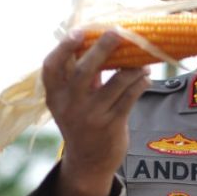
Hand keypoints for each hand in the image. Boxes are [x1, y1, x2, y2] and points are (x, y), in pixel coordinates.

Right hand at [41, 31, 148, 195]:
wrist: (88, 162)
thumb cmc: (81, 122)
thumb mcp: (71, 101)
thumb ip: (80, 75)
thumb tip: (99, 40)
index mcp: (55, 96)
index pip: (51, 67)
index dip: (63, 48)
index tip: (78, 32)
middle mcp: (70, 105)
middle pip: (84, 71)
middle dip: (102, 48)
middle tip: (118, 32)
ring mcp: (91, 116)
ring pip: (116, 82)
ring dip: (132, 66)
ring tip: (143, 58)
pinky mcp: (111, 125)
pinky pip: (130, 97)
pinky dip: (140, 82)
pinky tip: (145, 75)